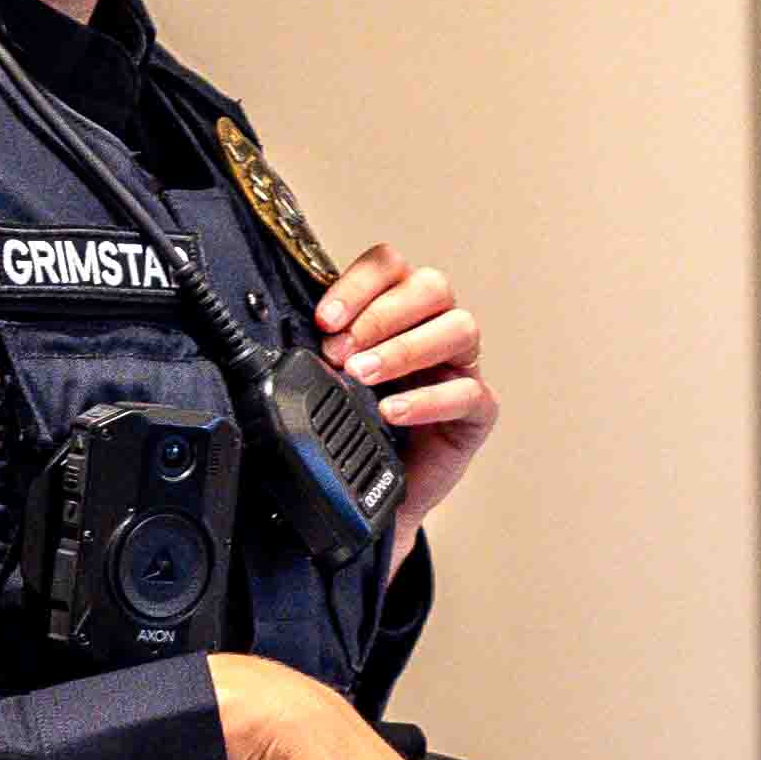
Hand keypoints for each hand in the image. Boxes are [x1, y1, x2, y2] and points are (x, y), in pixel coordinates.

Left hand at [317, 243, 495, 556]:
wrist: (379, 493)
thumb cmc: (358, 425)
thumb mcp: (330, 380)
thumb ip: (320, 352)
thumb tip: (282, 337)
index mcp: (399, 308)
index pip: (389, 266)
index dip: (358, 284)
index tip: (325, 320)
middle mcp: (434, 327)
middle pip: (431, 287)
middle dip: (381, 316)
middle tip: (342, 352)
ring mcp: (461, 366)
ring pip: (459, 328)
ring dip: (405, 348)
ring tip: (363, 376)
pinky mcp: (478, 409)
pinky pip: (467, 392)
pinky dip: (427, 400)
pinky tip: (392, 411)